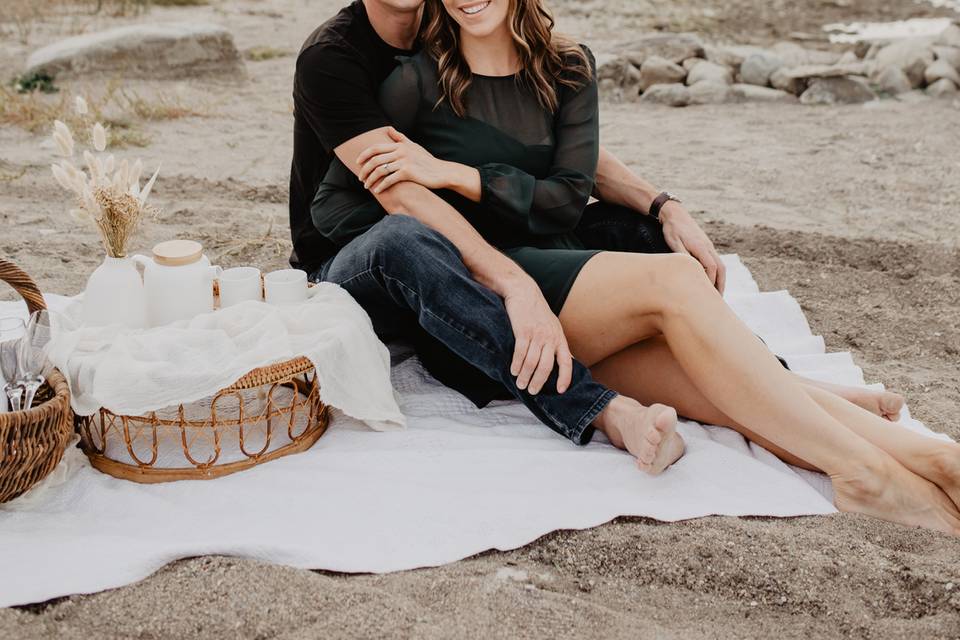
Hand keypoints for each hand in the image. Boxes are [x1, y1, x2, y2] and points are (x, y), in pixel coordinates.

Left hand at [357, 127, 451, 193]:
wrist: (441, 172)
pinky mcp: (408, 173)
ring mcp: (404, 162)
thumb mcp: (413, 146)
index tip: (357, 163)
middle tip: (361, 179)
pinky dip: (381, 186)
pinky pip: (389, 180)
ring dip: (370, 180)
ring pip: (380, 170)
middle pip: (375, 160)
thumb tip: (388, 128)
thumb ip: (400, 138)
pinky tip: (377, 191)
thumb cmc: (427, 161)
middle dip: (364, 170)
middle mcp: (400, 152)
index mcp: (399, 145)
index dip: (364, 155)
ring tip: (367, 186)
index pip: (376, 148)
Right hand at [500, 274, 572, 395]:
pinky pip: (520, 353)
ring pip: (531, 362)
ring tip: (520, 384)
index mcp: (559, 338)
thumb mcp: (553, 326)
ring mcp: (537, 334)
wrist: (523, 291)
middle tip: (532, 391)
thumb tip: (566, 360)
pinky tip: (513, 371)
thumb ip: (557, 343)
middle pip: (546, 367)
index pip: (566, 362)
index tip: (561, 390)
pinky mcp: (523, 330)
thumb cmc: (537, 311)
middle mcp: (550, 337)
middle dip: (539, 382)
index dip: (565, 378)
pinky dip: (516, 365)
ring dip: (525, 376)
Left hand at [659, 201, 725, 292]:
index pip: (711, 268)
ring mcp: (709, 246)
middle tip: (718, 300)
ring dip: (720, 280)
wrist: (675, 214)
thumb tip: (690, 270)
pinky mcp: (706, 246)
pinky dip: (717, 273)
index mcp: (701, 247)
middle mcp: (708, 247)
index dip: (711, 283)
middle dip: (721, 285)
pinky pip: (715, 261)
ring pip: (720, 265)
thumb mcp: (674, 242)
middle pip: (721, 269)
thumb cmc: (673, 229)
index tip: (708, 295)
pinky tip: (711, 281)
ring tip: (717, 294)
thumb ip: (683, 256)